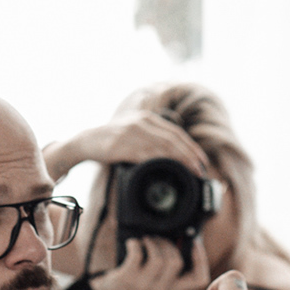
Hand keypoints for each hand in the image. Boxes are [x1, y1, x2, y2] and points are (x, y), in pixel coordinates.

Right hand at [46, 112, 210, 181]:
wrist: (87, 141)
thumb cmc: (114, 140)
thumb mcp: (135, 131)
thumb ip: (153, 137)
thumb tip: (174, 155)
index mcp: (148, 118)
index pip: (176, 132)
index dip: (191, 147)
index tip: (202, 160)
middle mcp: (142, 122)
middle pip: (173, 140)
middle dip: (189, 155)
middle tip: (200, 169)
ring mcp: (132, 133)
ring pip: (162, 147)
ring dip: (179, 160)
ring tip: (189, 171)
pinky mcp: (122, 146)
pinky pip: (145, 155)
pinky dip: (158, 163)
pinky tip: (167, 171)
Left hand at [77, 234, 205, 289]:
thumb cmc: (134, 286)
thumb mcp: (156, 282)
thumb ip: (169, 269)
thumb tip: (182, 238)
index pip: (199, 280)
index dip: (201, 260)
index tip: (194, 244)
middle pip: (176, 261)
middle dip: (169, 244)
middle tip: (158, 240)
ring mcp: (143, 285)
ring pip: (159, 259)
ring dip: (153, 243)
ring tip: (146, 241)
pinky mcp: (128, 278)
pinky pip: (137, 254)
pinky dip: (136, 244)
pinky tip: (132, 244)